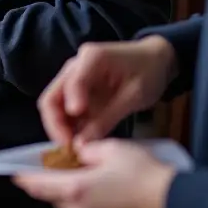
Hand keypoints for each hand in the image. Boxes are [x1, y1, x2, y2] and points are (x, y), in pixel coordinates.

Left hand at [14, 139, 176, 207]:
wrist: (174, 205)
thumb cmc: (141, 173)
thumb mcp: (109, 149)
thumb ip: (84, 150)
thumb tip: (76, 154)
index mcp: (72, 190)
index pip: (37, 185)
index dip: (24, 178)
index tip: (14, 174)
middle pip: (54, 197)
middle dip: (55, 183)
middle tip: (65, 169)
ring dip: (74, 196)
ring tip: (91, 182)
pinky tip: (106, 198)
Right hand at [37, 37, 177, 145]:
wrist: (155, 59)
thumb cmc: (148, 72)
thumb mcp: (134, 96)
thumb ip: (108, 117)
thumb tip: (82, 144)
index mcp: (90, 59)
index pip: (70, 85)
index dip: (67, 112)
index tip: (73, 138)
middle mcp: (74, 67)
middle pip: (51, 97)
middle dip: (55, 124)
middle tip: (68, 149)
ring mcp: (73, 78)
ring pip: (54, 105)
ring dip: (60, 127)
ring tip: (74, 149)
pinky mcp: (77, 90)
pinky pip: (66, 109)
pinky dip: (69, 126)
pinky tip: (79, 141)